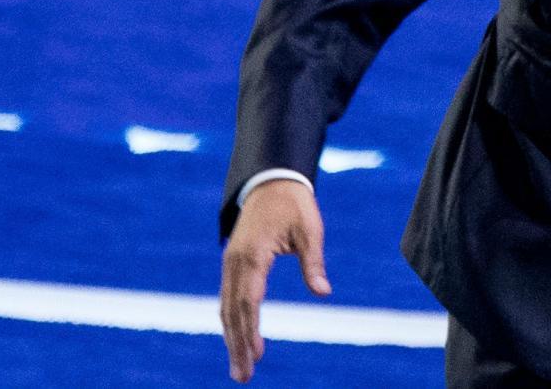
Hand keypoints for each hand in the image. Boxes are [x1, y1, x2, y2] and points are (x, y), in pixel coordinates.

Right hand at [220, 179, 329, 381]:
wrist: (272, 179)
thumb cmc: (295, 204)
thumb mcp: (310, 230)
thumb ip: (313, 262)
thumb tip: (323, 292)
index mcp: (252, 255)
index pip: (249, 301)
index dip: (251, 331)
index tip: (257, 356)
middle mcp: (234, 262)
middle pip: (233, 311)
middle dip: (237, 345)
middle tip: (243, 377)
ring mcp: (230, 263)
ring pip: (227, 307)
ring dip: (232, 338)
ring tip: (240, 368)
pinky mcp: (233, 264)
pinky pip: (229, 298)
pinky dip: (232, 321)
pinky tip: (238, 339)